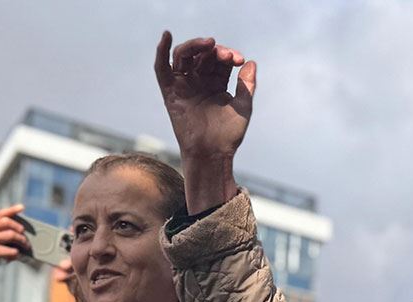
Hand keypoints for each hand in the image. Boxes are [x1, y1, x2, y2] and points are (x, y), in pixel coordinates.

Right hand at [0, 204, 27, 297]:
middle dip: (18, 227)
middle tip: (23, 234)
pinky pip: (7, 250)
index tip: (21, 207)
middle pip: (6, 222)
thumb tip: (11, 231)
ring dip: (20, 240)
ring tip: (25, 245)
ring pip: (9, 235)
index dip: (11, 209)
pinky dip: (14, 252)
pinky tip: (16, 254)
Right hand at [156, 33, 253, 159]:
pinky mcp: (170, 92)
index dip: (228, 55)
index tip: (239, 60)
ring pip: (184, 56)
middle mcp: (199, 81)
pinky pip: (161, 68)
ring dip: (195, 46)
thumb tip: (251, 63)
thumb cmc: (228, 135)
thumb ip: (246, 85)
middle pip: (202, 55)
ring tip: (209, 44)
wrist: (212, 154)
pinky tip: (166, 36)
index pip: (220, 60)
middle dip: (215, 50)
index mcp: (216, 83)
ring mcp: (184, 85)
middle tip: (227, 55)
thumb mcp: (243, 107)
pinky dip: (162, 51)